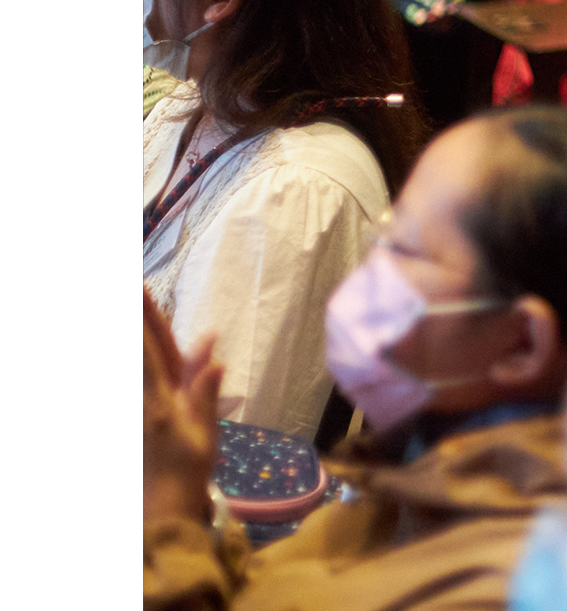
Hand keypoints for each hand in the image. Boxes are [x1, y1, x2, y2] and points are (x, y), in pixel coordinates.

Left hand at [143, 289, 222, 523]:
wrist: (165, 505)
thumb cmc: (188, 472)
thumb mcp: (203, 435)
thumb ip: (204, 395)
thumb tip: (214, 358)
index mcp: (160, 399)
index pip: (152, 349)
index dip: (143, 318)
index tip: (135, 289)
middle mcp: (150, 396)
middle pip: (146, 347)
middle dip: (139, 314)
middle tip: (131, 281)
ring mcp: (148, 402)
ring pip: (147, 359)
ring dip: (146, 332)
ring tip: (139, 301)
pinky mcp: (150, 410)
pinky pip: (155, 375)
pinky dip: (159, 357)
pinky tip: (183, 347)